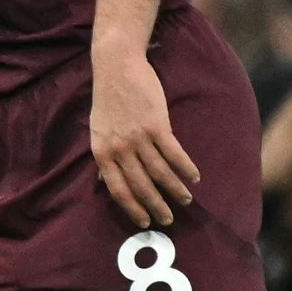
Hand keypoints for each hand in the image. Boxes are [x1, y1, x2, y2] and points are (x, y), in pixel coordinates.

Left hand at [90, 51, 199, 228]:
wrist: (117, 69)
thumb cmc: (107, 101)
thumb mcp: (97, 131)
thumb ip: (103, 157)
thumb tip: (103, 182)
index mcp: (102, 152)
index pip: (117, 189)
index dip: (132, 208)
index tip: (144, 222)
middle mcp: (119, 149)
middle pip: (140, 186)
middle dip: (156, 206)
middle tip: (169, 219)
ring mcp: (138, 138)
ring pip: (160, 172)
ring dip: (175, 189)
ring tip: (186, 200)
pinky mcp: (157, 125)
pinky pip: (174, 153)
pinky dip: (186, 167)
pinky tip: (194, 177)